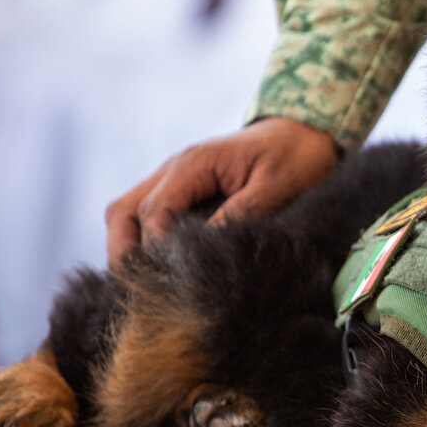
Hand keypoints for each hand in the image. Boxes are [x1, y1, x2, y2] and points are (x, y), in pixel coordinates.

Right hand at [105, 117, 336, 266]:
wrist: (303, 133)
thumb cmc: (296, 157)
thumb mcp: (278, 186)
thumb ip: (243, 213)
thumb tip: (207, 252)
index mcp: (194, 163)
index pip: (155, 211)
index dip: (157, 249)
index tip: (172, 281)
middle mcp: (173, 170)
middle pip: (122, 212)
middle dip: (124, 253)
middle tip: (142, 292)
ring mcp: (172, 181)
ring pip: (127, 216)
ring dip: (128, 250)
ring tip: (145, 288)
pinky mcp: (180, 194)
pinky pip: (145, 219)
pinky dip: (142, 244)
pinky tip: (157, 273)